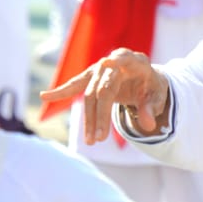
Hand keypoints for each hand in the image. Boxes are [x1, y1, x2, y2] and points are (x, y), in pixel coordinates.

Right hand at [41, 48, 168, 144]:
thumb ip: (150, 110)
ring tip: (91, 141)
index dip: (117, 61)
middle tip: (100, 139)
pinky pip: (76, 85)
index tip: (108, 61)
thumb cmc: (151, 88)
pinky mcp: (92, 77)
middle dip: (100, 115)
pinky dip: (62, 92)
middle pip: (103, 89)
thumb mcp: (157, 99)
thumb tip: (148, 126)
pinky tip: (45, 96)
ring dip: (89, 118)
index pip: (126, 60)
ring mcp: (101, 69)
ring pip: (90, 94)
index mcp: (136, 63)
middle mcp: (116, 62)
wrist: (145, 81)